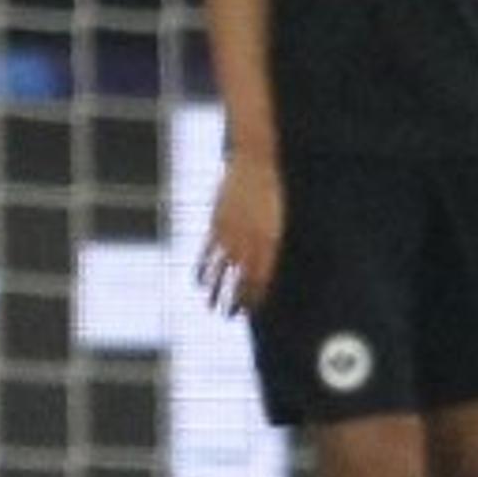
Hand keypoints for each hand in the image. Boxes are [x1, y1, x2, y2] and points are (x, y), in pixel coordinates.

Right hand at [195, 153, 282, 314]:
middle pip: (240, 281)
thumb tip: (267, 264)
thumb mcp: (278, 218)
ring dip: (215, 292)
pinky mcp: (216, 224)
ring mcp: (230, 234)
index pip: (261, 280)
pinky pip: (206, 253)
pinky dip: (202, 270)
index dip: (255, 298)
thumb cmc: (272, 189)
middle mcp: (249, 242)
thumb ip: (271, 243)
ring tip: (212, 307)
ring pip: (221, 272)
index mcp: (270, 242)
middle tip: (231, 315)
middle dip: (235, 301)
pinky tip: (199, 283)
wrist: (256, 161)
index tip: (252, 311)